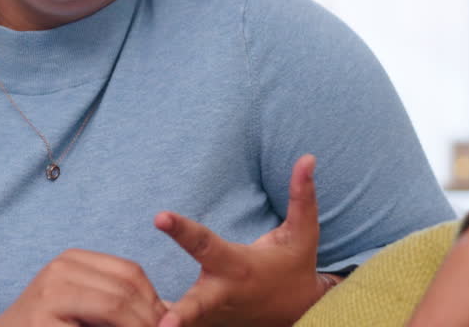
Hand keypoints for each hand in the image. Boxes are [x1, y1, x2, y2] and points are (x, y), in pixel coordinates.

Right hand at [0, 249, 168, 326]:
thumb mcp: (84, 308)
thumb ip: (117, 305)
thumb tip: (168, 314)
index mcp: (73, 261)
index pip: (130, 273)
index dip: (154, 300)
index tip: (166, 324)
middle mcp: (61, 269)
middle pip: (126, 288)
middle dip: (151, 317)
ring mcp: (50, 294)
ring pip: (116, 307)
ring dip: (140, 326)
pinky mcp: (43, 319)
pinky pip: (98, 326)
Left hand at [153, 154, 326, 326]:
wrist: (300, 314)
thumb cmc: (296, 267)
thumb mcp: (304, 232)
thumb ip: (302, 195)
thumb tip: (308, 157)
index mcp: (238, 266)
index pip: (204, 242)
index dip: (181, 229)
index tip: (159, 217)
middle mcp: (223, 293)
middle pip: (197, 303)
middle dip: (181, 314)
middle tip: (161, 325)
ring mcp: (215, 317)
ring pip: (187, 323)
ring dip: (161, 322)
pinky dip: (164, 325)